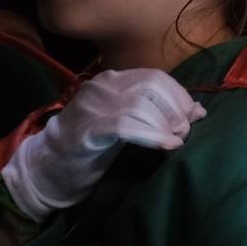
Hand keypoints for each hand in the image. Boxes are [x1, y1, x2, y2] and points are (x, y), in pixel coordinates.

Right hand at [2, 68, 205, 220]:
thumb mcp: (128, 123)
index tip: (192, 117)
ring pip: (142, 104)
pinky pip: (127, 126)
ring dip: (166, 124)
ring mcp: (93, 105)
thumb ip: (157, 113)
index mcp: (111, 79)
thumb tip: (198, 110)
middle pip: (152, 86)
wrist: (48, 168)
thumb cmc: (92, 146)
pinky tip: (167, 147)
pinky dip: (153, 136)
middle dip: (175, 109)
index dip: (179, 96)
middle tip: (184, 131)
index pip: (155, 77)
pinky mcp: (89, 129)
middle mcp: (102, 86)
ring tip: (176, 141)